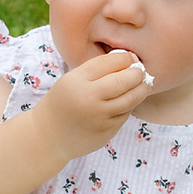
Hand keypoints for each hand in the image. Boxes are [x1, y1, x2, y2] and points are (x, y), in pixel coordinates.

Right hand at [32, 48, 154, 157]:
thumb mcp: (72, 80)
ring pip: (130, 99)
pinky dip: (130, 105)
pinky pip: (125, 114)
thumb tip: (131, 59)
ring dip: (141, 89)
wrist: (48, 136)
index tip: (131, 57)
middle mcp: (88, 98)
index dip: (125, 57)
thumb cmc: (63, 102)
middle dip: (137, 73)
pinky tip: (128, 100)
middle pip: (124, 80)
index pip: (109, 62)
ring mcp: (99, 117)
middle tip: (141, 71)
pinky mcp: (106, 131)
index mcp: (77, 80)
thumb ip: (96, 70)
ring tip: (144, 84)